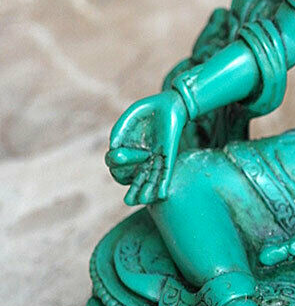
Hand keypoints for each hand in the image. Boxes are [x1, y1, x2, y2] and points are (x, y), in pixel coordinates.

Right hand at [105, 91, 187, 205]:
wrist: (170, 104)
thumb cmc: (148, 110)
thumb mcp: (131, 116)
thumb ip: (119, 129)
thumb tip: (113, 146)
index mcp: (128, 150)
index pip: (117, 166)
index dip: (115, 163)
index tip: (118, 153)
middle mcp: (141, 158)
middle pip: (133, 178)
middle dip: (132, 188)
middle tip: (129, 199)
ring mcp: (155, 158)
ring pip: (150, 179)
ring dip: (147, 190)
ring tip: (144, 201)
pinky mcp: (169, 155)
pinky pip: (166, 172)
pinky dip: (164, 183)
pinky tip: (162, 194)